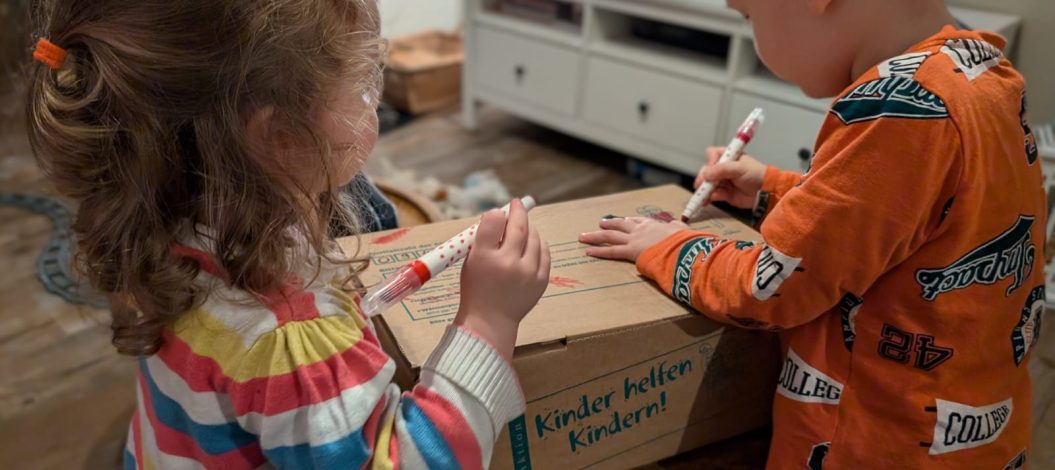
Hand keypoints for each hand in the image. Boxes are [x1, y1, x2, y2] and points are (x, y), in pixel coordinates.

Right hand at [454, 199, 550, 359]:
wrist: (490, 320)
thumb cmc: (477, 288)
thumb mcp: (472, 260)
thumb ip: (484, 236)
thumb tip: (500, 214)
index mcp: (484, 257)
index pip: (494, 222)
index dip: (501, 211)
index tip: (505, 206)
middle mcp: (507, 263)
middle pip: (518, 227)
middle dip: (519, 213)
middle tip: (517, 206)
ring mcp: (527, 273)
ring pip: (534, 237)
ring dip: (529, 228)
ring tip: (523, 227)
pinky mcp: (541, 281)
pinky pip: (544, 252)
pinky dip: (539, 243)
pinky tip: (533, 241)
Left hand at [578, 217, 687, 262]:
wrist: (682, 248)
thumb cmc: (686, 242)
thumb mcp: (684, 231)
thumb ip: (679, 227)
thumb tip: (679, 224)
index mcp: (655, 224)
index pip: (639, 221)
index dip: (630, 221)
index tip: (625, 220)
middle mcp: (641, 229)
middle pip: (620, 225)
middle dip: (609, 224)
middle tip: (600, 224)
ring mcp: (634, 239)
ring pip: (611, 235)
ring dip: (596, 236)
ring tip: (584, 236)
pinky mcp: (630, 251)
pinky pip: (611, 250)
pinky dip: (599, 250)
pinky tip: (588, 251)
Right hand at [694, 147, 766, 208]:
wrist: (765, 192)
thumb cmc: (755, 175)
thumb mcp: (740, 168)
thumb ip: (722, 169)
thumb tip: (706, 174)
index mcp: (728, 157)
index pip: (712, 154)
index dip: (710, 160)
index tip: (711, 167)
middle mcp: (723, 168)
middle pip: (706, 170)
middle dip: (703, 178)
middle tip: (701, 185)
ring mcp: (722, 181)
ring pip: (707, 184)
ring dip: (704, 190)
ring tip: (702, 196)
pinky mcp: (723, 193)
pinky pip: (712, 195)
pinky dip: (709, 198)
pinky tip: (707, 201)